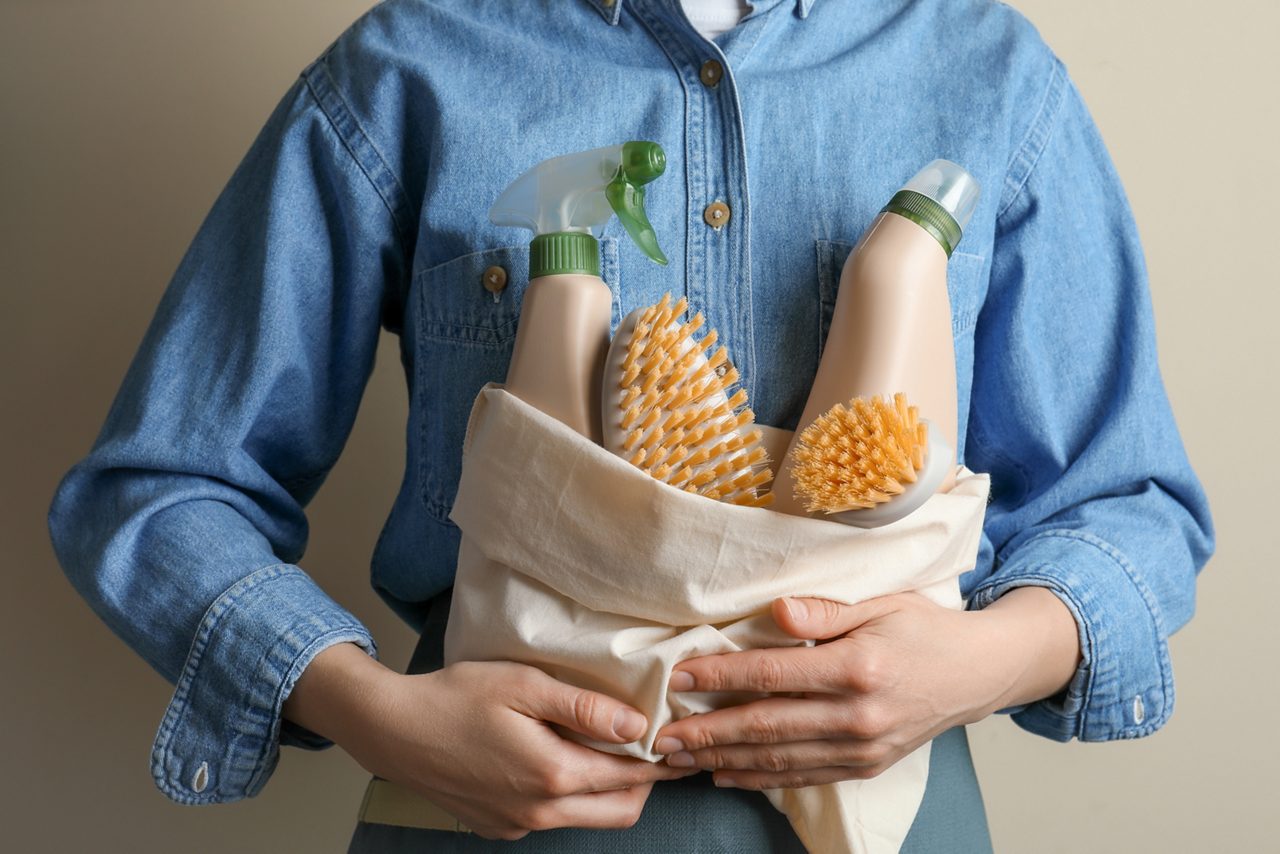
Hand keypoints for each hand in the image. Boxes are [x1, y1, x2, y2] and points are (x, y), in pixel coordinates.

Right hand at [284, 645, 695, 839]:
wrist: (391, 730)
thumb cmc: (455, 698)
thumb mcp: (523, 685)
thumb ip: (583, 706)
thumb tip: (637, 724)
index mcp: (553, 774)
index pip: (630, 776)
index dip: (661, 759)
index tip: (680, 741)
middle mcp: (541, 811)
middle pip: (619, 810)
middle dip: (645, 783)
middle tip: (656, 749)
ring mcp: (518, 825)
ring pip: (588, 818)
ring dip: (609, 791)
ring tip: (613, 750)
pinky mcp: (499, 827)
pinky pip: (552, 819)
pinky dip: (572, 797)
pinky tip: (562, 761)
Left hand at [652, 587, 1078, 789]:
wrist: (979, 672)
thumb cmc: (924, 629)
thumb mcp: (881, 603)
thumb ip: (824, 612)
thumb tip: (773, 614)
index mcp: (858, 668)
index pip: (772, 675)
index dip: (720, 677)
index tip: (679, 676)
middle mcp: (859, 715)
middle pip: (767, 726)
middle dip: (707, 731)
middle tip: (661, 735)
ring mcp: (863, 747)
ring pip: (779, 758)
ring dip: (723, 760)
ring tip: (680, 758)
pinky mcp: (866, 766)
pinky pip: (803, 776)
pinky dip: (760, 778)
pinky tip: (726, 774)